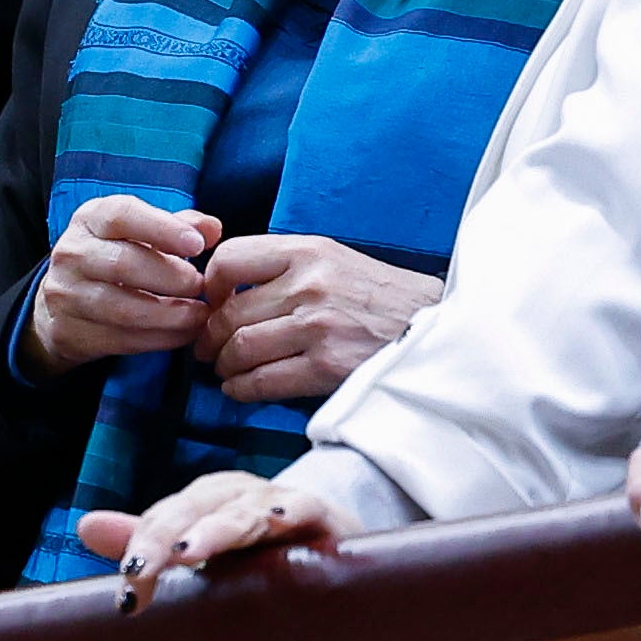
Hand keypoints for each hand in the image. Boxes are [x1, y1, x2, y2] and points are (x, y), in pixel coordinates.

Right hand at [20, 195, 220, 378]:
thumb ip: (178, 225)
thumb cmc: (113, 256)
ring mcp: (67, 296)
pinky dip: (160, 339)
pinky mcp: (70, 333)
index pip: (122, 216)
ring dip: (171, 315)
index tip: (198, 245)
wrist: (59, 302)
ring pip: (124, 309)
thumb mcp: (138, 231)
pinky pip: (121, 340)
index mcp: (90, 219)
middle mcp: (73, 254)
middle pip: (124, 265)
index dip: (162, 229)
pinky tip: (184, 333)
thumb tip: (213, 229)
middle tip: (201, 285)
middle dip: (171, 277)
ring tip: (200, 314)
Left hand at [77, 472, 357, 612]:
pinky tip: (276, 521)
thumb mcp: (199, 545)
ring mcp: (278, 502)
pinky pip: (303, 507)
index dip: (143, 546)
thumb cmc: (258, 548)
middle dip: (166, 536)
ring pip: (242, 510)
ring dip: (216, 528)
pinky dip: (290, 510)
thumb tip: (85, 525)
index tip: (128, 587)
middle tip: (140, 567)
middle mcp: (238, 495)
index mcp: (206, 502)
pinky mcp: (320, 514)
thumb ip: (146, 540)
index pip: (165, 518)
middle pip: (196, 507)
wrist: (331, 541)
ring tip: (190, 550)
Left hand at [193, 235, 441, 402]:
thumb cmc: (379, 297)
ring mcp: (316, 326)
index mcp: (308, 251)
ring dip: (224, 366)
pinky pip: (262, 381)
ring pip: (240, 349)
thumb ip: (287, 267)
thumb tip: (229, 290)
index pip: (231, 258)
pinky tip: (241, 389)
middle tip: (209, 349)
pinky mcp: (325, 366)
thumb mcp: (335, 260)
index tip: (213, 302)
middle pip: (230, 313)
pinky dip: (241, 389)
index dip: (211, 286)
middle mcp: (308, 284)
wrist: (431, 328)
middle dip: (211, 338)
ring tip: (226, 370)